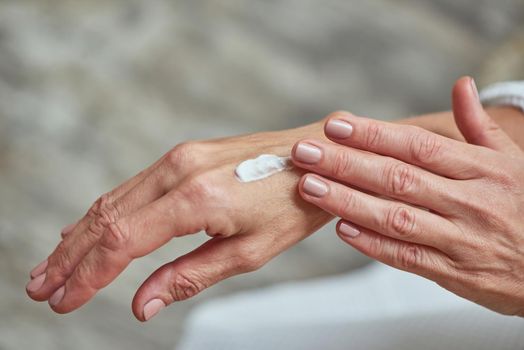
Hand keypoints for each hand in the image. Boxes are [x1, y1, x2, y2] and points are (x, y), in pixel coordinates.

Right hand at [26, 121, 331, 320]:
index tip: (64, 300)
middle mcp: (178, 169)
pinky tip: (89, 225)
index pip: (123, 243)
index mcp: (195, 199)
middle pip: (107, 218)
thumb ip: (189, 276)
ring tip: (54, 264)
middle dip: (71, 257)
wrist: (318, 158)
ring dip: (81, 234)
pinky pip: (133, 186)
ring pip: (114, 200)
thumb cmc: (292, 204)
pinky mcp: (184, 154)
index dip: (88, 276)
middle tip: (42, 287)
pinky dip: (106, 211)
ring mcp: (179, 157)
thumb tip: (142, 305)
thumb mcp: (248, 252)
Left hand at [291, 77, 523, 315]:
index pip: (418, 146)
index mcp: (481, 169)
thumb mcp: (512, 160)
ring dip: (349, 202)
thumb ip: (480, 126)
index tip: (335, 126)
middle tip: (306, 153)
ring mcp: (460, 239)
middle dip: (346, 164)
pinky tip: (342, 229)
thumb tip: (461, 85)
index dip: (374, 135)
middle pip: (398, 178)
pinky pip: (407, 258)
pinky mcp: (454, 272)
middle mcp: (469, 201)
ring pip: (396, 218)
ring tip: (311, 187)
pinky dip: (373, 244)